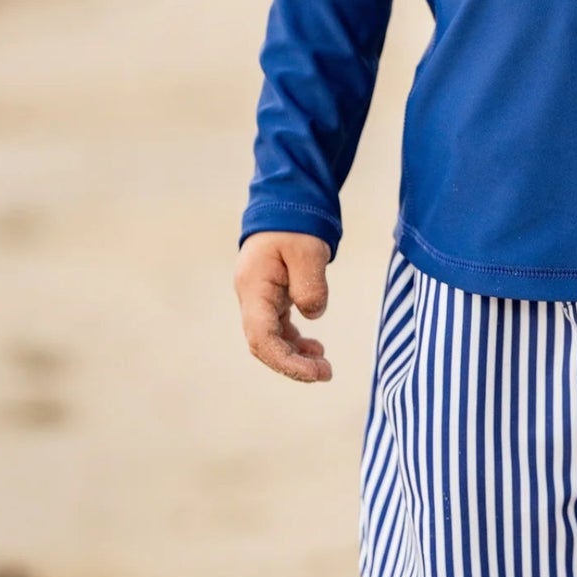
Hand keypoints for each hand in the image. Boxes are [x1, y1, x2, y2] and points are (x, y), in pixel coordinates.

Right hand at [236, 230, 333, 382]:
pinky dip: (294, 341)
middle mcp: (251, 296)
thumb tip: (312, 314)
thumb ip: (310, 285)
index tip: (315, 372)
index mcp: (254, 287)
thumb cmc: (295, 225)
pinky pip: (277, 327)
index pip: (262, 337)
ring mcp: (258, 297)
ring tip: (323, 365)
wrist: (286, 203)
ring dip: (294, 355)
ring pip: (271, 338)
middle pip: (264, 343)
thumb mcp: (309, 251)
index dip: (286, 361)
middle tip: (326, 373)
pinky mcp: (270, 295)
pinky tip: (314, 348)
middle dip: (292, 364)